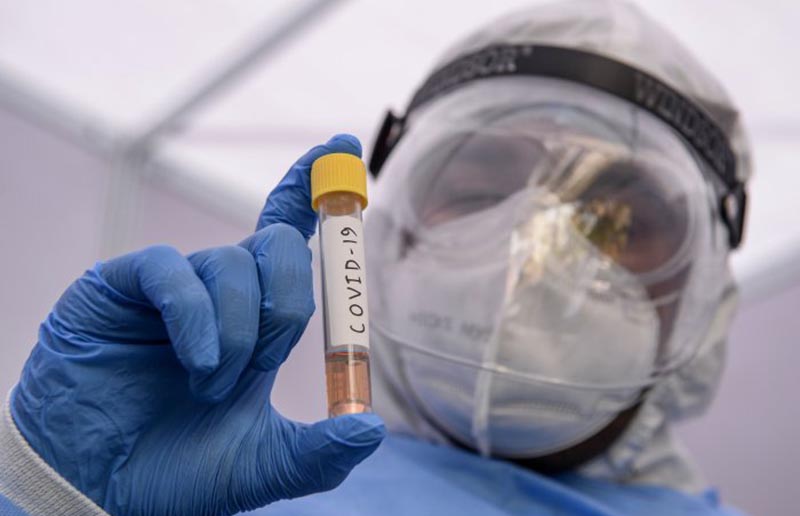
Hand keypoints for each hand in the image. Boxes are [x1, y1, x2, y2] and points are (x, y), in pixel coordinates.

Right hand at [11, 134, 384, 515]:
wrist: (101, 491)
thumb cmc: (177, 471)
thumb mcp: (264, 466)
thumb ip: (321, 453)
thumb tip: (370, 428)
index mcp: (255, 318)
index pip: (288, 234)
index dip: (313, 188)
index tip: (343, 144)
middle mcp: (218, 291)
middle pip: (276, 244)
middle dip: (285, 304)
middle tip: (261, 362)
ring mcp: (169, 287)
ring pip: (229, 264)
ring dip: (236, 333)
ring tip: (210, 384)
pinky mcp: (117, 288)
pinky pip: (170, 271)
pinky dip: (196, 315)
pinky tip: (195, 360)